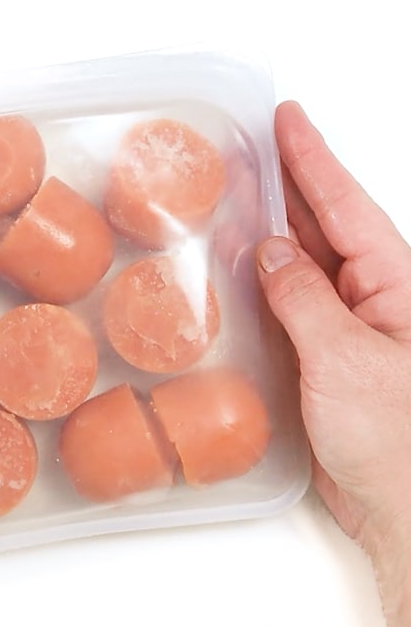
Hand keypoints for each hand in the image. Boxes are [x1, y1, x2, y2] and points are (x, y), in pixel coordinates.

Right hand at [256, 101, 410, 626]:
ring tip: (231, 201)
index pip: (347, 205)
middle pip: (322, 226)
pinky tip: (234, 274)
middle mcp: (369, 296)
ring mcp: (342, 325)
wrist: (398, 507)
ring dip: (267, 235)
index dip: (313, 160)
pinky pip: (285, 306)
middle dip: (286, 186)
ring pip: (299, 266)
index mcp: (393, 283)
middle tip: (246, 150)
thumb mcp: (346, 357)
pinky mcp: (319, 355)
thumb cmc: (395, 437)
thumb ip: (304, 297)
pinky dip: (259, 287)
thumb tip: (271, 249)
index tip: (286, 118)